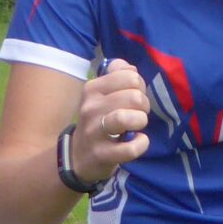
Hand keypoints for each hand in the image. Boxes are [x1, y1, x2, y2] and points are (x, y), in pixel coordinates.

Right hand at [71, 59, 150, 180]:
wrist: (78, 155)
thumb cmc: (98, 119)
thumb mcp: (101, 93)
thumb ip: (117, 75)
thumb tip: (131, 68)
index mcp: (93, 89)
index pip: (130, 76)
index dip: (139, 86)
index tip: (134, 96)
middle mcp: (91, 108)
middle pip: (134, 96)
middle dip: (144, 105)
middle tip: (138, 112)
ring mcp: (94, 131)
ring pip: (126, 118)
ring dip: (140, 120)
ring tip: (138, 125)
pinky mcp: (102, 154)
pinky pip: (130, 148)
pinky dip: (141, 143)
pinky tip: (140, 140)